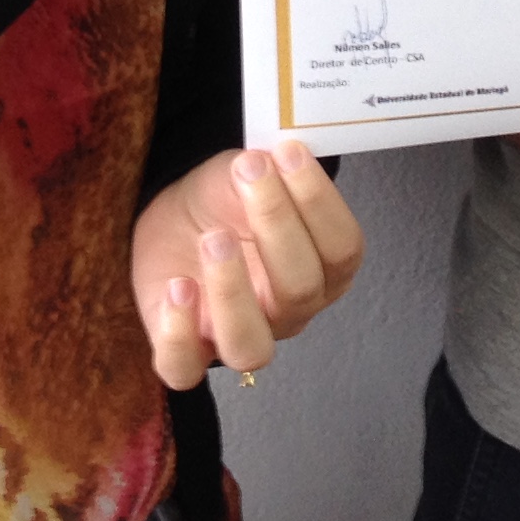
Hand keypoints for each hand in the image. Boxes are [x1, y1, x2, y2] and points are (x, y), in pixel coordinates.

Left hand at [131, 142, 365, 387]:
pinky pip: (184, 368)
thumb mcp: (248, 174)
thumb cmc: (225, 202)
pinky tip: (177, 285)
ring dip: (233, 291)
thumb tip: (273, 156)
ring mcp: (239, 338)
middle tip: (249, 173)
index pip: (342, 250)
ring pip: (250, 347)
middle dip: (275, 224)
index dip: (319, 201)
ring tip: (213, 238)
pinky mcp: (186, 353)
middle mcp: (289, 312)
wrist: (178, 222)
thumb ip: (266, 170)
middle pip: (300, 290)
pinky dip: (179, 332)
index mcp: (322, 269)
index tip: (287, 151)